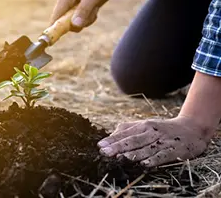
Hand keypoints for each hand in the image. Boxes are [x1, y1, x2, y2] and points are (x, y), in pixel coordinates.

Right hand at [50, 0, 108, 29]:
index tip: (54, 36)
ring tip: (96, 7)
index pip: (56, 15)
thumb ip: (84, 10)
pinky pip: (84, 15)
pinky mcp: (84, 4)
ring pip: (77, 19)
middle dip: (78, 22)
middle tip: (91, 14)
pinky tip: (96, 6)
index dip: (55, 27)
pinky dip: (90, 15)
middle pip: (67, 20)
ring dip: (87, 18)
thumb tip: (75, 25)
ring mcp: (77, 2)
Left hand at [97, 117, 214, 166]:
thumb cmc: (162, 129)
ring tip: (121, 158)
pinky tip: (145, 164)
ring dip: (133, 153)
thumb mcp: (145, 126)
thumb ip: (128, 129)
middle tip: (105, 152)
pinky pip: (163, 155)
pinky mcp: (175, 149)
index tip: (100, 146)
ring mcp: (163, 141)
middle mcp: (151, 132)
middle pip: (133, 140)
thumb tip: (110, 136)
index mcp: (142, 126)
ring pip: (146, 148)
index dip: (112, 140)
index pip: (125, 133)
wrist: (191, 128)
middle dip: (118, 146)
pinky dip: (154, 160)